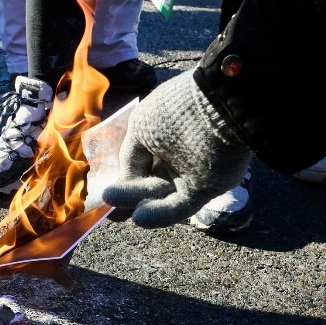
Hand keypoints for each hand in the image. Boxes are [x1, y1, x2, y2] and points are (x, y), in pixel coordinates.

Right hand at [102, 70, 251, 227]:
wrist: (218, 107)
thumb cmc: (175, 111)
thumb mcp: (140, 128)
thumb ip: (130, 160)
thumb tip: (122, 186)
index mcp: (165, 132)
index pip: (143, 161)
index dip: (126, 178)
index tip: (107, 196)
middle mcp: (180, 154)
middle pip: (153, 181)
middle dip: (132, 197)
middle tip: (113, 216)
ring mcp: (194, 172)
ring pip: (163, 195)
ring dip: (141, 204)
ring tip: (117, 215)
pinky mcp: (207, 188)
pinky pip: (180, 206)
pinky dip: (161, 214)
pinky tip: (140, 218)